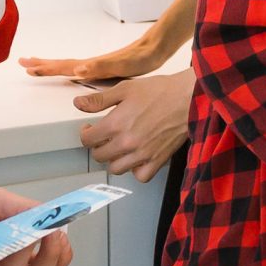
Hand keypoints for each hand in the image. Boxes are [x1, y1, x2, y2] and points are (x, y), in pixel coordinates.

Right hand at [20, 35, 165, 81]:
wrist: (155, 49)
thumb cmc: (140, 59)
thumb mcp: (120, 65)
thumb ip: (99, 67)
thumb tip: (78, 70)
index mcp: (91, 65)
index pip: (63, 67)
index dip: (45, 68)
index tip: (28, 68)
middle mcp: (91, 64)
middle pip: (61, 64)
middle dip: (42, 65)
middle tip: (24, 64)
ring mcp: (97, 65)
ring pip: (69, 66)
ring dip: (53, 66)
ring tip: (40, 66)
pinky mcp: (106, 68)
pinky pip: (81, 69)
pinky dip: (71, 70)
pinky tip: (72, 72)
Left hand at [74, 70, 192, 181]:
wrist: (188, 98)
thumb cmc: (160, 91)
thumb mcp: (125, 89)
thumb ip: (99, 100)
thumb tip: (78, 103)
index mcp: (115, 124)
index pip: (87, 140)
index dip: (86, 133)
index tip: (90, 128)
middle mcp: (126, 142)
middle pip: (99, 156)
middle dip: (98, 145)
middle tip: (104, 137)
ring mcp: (142, 154)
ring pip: (116, 168)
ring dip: (114, 159)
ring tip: (119, 148)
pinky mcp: (158, 160)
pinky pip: (140, 176)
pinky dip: (136, 170)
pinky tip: (136, 158)